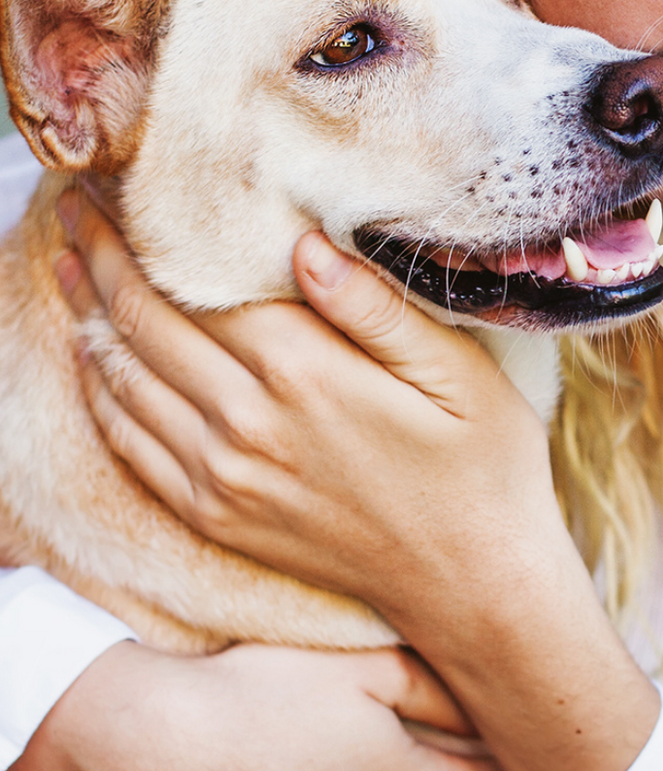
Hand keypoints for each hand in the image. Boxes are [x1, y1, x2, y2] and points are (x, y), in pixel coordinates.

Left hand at [56, 187, 661, 770]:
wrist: (473, 585)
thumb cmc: (483, 467)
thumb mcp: (460, 372)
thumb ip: (376, 308)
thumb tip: (304, 244)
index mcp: (307, 374)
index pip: (198, 284)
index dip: (149, 232)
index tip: (121, 185)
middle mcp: (248, 424)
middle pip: (146, 322)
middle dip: (103, 258)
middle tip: (76, 209)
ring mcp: (223, 478)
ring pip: (125, 380)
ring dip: (89, 315)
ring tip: (71, 262)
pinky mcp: (216, 517)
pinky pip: (131, 446)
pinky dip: (101, 393)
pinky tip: (95, 357)